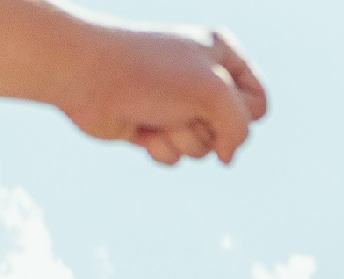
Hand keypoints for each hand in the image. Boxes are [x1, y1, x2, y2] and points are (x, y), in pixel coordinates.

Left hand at [59, 24, 267, 164]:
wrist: (85, 75)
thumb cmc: (150, 73)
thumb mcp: (215, 92)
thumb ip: (240, 128)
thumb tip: (227, 159)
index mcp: (221, 54)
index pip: (258, 103)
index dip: (242, 113)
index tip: (216, 100)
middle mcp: (202, 78)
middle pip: (232, 130)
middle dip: (206, 127)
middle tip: (180, 108)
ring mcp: (177, 105)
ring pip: (204, 147)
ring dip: (182, 138)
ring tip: (157, 116)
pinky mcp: (155, 127)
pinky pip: (177, 156)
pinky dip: (160, 148)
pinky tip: (140, 129)